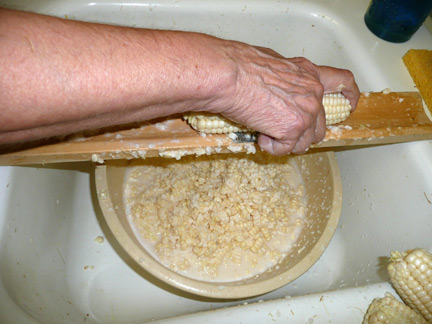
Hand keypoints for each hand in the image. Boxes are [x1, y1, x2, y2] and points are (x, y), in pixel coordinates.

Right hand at [217, 44, 359, 154]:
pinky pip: (285, 149)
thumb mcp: (271, 63)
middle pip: (320, 126)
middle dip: (302, 133)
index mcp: (309, 73)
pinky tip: (259, 135)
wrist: (230, 75)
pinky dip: (271, 146)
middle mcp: (313, 93)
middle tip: (281, 130)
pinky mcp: (293, 129)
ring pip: (304, 142)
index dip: (349, 96)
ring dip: (285, 142)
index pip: (342, 82)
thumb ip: (285, 78)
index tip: (349, 105)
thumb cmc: (241, 65)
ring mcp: (306, 113)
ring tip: (264, 131)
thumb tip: (278, 87)